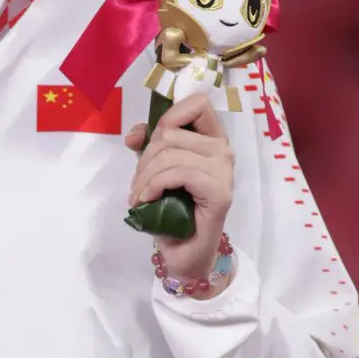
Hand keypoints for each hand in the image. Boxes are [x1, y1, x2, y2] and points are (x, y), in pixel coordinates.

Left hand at [125, 94, 233, 287]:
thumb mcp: (155, 171)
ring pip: (170, 153)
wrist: (185, 253)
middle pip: (171, 132)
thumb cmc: (173, 212)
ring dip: (145, 176)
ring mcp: (224, 171)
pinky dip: (155, 186)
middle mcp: (223, 151)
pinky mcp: (219, 192)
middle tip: (138, 185)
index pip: (196, 104)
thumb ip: (148, 146)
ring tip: (140, 196)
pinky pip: (178, 173)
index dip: (167, 116)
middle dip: (144, 159)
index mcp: (211, 139)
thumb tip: (134, 134)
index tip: (148, 141)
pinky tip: (148, 199)